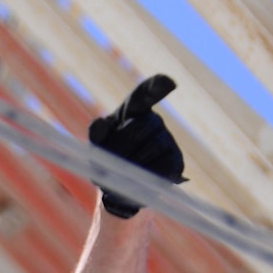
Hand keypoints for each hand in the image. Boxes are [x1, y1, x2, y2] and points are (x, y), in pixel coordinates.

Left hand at [88, 74, 185, 218]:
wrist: (118, 188)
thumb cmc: (106, 159)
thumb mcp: (96, 145)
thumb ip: (96, 133)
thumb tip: (100, 125)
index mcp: (132, 111)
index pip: (143, 94)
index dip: (156, 87)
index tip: (169, 83)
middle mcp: (153, 121)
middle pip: (138, 128)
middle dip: (119, 148)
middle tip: (109, 162)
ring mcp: (167, 140)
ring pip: (150, 148)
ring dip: (130, 165)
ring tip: (121, 174)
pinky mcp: (176, 162)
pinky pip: (162, 168)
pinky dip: (147, 177)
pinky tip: (139, 181)